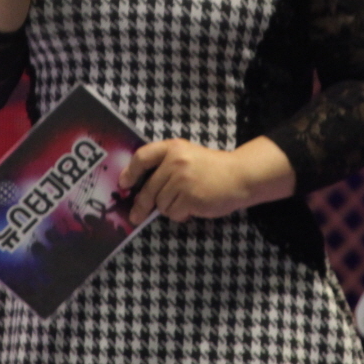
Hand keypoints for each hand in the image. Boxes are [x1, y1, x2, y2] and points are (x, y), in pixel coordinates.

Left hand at [118, 137, 294, 223]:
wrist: (239, 176)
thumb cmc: (211, 169)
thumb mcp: (187, 156)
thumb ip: (165, 165)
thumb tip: (138, 187)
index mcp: (172, 148)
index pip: (142, 157)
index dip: (130, 173)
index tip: (124, 185)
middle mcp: (175, 161)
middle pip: (148, 188)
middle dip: (142, 205)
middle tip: (136, 216)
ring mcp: (182, 179)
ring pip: (160, 204)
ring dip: (169, 208)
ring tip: (185, 201)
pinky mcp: (190, 197)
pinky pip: (173, 213)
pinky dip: (180, 214)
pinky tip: (192, 207)